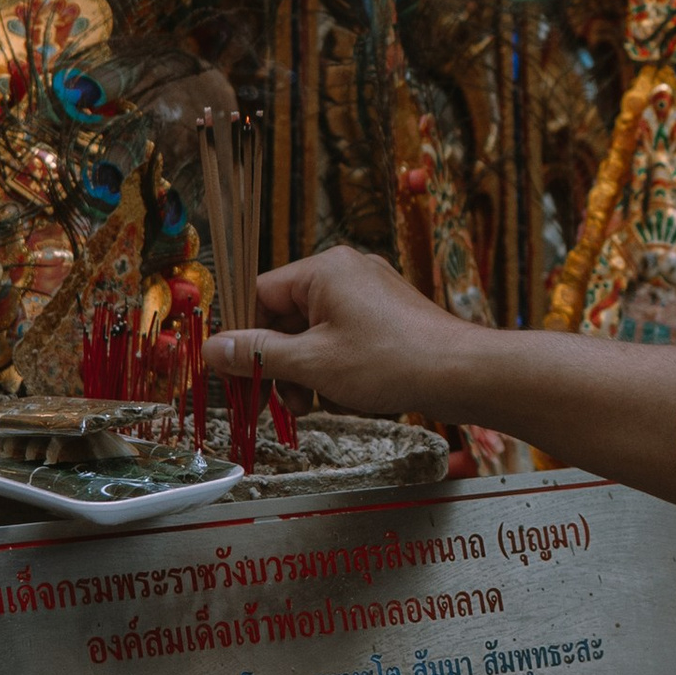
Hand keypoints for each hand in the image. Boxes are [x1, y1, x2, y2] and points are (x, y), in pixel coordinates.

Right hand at [204, 245, 469, 425]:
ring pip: (316, 336)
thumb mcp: (313, 363)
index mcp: (324, 270)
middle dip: (281, 363)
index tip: (233, 369)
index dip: (245, 335)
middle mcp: (347, 274)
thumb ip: (259, 354)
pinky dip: (337, 371)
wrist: (462, 375)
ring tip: (315, 404)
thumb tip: (213, 349)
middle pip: (288, 318)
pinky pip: (344, 343)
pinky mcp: (388, 320)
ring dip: (308, 374)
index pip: (261, 294)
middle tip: (274, 400)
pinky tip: (346, 398)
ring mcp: (370, 296)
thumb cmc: (392, 361)